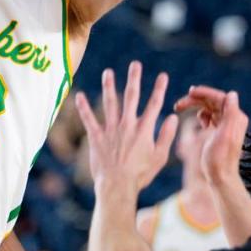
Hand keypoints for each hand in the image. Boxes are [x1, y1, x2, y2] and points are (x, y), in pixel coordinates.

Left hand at [75, 63, 177, 193]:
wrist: (118, 186)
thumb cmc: (140, 175)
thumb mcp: (160, 157)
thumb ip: (167, 136)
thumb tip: (172, 117)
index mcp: (144, 130)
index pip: (154, 104)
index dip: (160, 89)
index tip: (163, 75)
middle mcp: (127, 126)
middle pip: (132, 97)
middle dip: (134, 79)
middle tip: (135, 64)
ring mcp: (111, 130)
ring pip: (110, 103)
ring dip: (109, 86)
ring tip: (108, 72)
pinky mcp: (96, 138)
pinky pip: (89, 119)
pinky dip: (83, 107)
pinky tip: (79, 95)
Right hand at [176, 85, 248, 187]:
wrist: (220, 177)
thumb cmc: (220, 159)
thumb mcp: (225, 135)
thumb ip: (230, 114)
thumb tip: (232, 94)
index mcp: (235, 118)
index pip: (219, 97)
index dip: (204, 93)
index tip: (190, 92)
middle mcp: (232, 119)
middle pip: (213, 101)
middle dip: (196, 100)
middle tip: (179, 103)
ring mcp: (226, 125)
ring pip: (210, 108)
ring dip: (196, 106)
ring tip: (181, 108)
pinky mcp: (220, 132)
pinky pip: (210, 117)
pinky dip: (201, 115)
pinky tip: (196, 120)